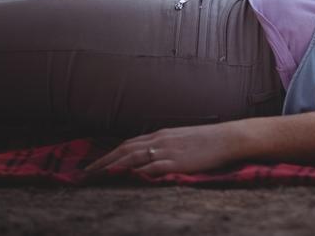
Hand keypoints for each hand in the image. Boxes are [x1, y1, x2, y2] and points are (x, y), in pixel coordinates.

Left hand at [85, 121, 244, 176]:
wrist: (229, 138)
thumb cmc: (209, 141)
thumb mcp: (183, 139)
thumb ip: (167, 146)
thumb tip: (152, 156)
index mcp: (161, 135)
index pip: (128, 144)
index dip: (110, 154)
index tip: (96, 164)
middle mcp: (160, 140)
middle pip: (124, 150)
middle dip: (103, 161)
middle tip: (86, 173)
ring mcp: (167, 151)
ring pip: (133, 157)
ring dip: (112, 167)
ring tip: (97, 177)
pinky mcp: (176, 162)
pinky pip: (151, 167)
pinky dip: (136, 172)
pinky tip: (124, 179)